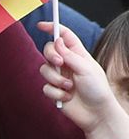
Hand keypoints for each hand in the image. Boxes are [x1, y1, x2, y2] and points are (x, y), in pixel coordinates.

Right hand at [41, 22, 128, 138]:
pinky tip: (67, 98)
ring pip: (44, 70)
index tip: (42, 25)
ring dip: (56, 79)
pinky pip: (45, 87)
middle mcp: (67, 64)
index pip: (64, 37)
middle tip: (59, 62)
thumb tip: (56, 41)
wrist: (96, 113)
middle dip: (51, 56)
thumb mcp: (86, 68)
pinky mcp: (54, 91)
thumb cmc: (97, 89)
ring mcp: (59, 77)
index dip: (53, 29)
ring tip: (69, 87)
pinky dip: (56, 93)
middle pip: (48, 51)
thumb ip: (69, 54)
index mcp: (78, 54)